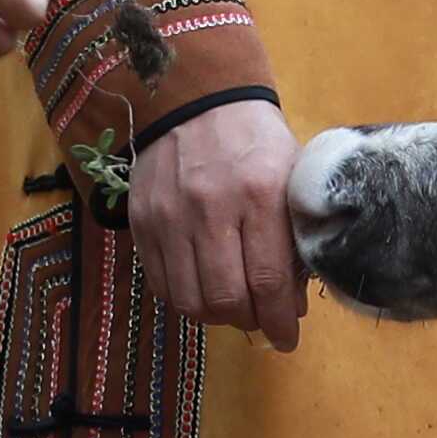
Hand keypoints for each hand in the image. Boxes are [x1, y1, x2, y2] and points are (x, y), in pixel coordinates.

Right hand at [131, 94, 309, 355]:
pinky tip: (202, 290)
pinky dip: (184, 300)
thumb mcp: (291, 178)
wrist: (196, 97)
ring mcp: (169, 216)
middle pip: (226, 299)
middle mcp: (211, 208)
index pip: (269, 281)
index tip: (288, 339)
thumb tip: (293, 301)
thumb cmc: (256, 140)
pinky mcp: (141, 221)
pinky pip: (161, 283)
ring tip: (232, 308)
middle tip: (261, 321)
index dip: (280, 321)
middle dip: (250, 322)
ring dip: (215, 316)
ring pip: (189, 299)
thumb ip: (295, 236)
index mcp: (260, 194)